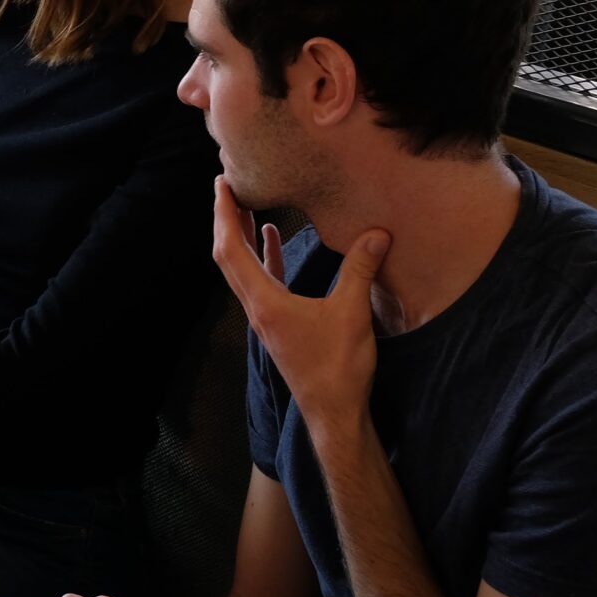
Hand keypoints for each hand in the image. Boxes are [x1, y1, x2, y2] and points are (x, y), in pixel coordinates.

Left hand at [211, 178, 388, 428]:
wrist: (333, 411)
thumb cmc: (338, 367)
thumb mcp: (352, 313)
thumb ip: (360, 270)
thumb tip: (376, 232)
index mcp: (264, 303)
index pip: (230, 251)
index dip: (223, 216)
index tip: (220, 186)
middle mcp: (257, 308)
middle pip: (228, 256)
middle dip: (224, 219)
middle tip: (226, 185)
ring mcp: (266, 316)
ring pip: (243, 268)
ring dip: (240, 235)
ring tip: (242, 202)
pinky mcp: (280, 323)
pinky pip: (264, 280)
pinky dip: (264, 255)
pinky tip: (271, 236)